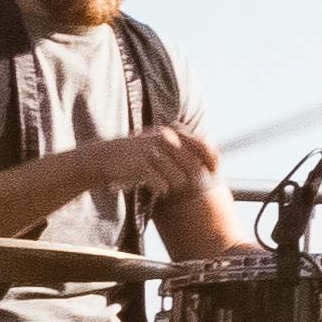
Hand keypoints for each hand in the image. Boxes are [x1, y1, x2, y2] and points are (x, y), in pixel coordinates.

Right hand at [95, 121, 221, 202]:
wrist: (105, 157)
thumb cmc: (140, 156)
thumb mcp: (162, 147)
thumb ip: (184, 151)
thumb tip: (215, 164)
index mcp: (173, 132)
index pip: (202, 146)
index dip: (212, 160)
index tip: (215, 172)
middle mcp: (165, 138)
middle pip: (192, 165)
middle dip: (192, 179)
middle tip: (184, 185)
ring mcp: (152, 150)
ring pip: (179, 178)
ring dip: (175, 185)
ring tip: (166, 184)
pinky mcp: (141, 164)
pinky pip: (163, 184)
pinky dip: (162, 189)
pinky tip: (157, 188)